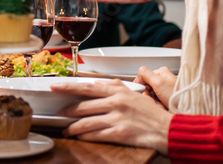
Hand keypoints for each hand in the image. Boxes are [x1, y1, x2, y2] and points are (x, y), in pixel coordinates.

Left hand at [51, 79, 170, 152]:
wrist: (168, 129)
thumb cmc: (152, 113)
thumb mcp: (134, 94)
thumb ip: (117, 88)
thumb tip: (100, 84)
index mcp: (117, 91)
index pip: (87, 87)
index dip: (68, 87)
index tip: (54, 86)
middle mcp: (115, 102)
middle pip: (82, 106)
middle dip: (67, 111)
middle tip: (57, 114)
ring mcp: (117, 117)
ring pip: (86, 122)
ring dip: (73, 127)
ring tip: (66, 130)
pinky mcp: (120, 133)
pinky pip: (96, 134)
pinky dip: (85, 136)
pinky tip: (80, 137)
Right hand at [134, 65, 176, 107]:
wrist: (189, 109)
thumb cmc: (177, 96)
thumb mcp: (158, 83)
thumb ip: (145, 74)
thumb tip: (137, 74)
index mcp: (161, 72)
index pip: (143, 77)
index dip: (142, 87)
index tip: (145, 93)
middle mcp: (163, 79)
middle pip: (147, 88)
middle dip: (150, 97)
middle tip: (156, 101)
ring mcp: (165, 89)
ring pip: (152, 97)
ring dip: (155, 103)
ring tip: (162, 106)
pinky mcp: (167, 98)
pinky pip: (157, 102)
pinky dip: (159, 106)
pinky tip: (164, 108)